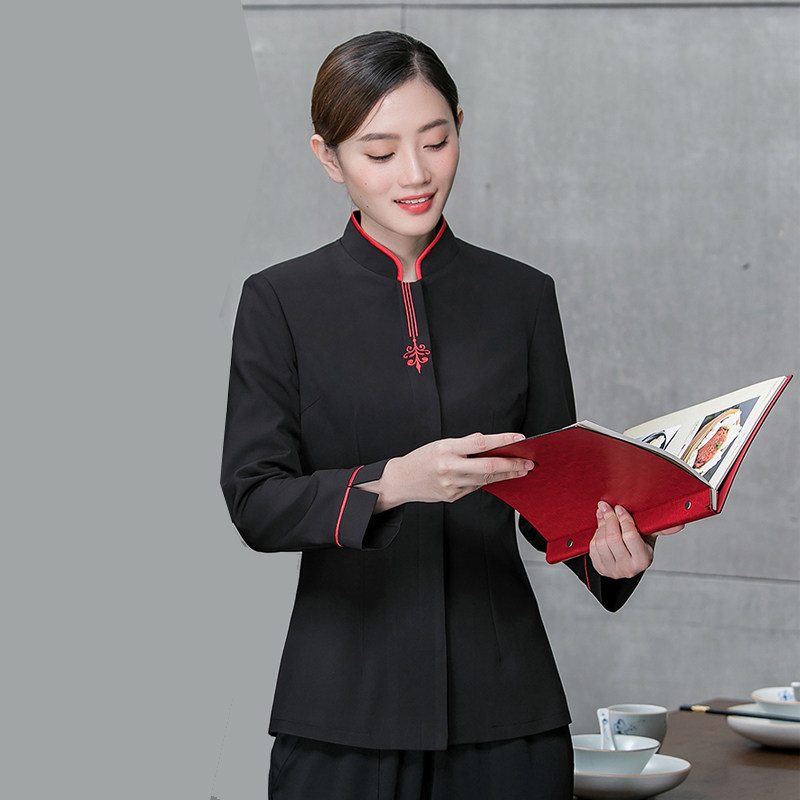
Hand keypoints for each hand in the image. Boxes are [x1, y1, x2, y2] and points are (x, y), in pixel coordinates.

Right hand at [360, 432, 533, 511]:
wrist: (401, 481)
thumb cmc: (422, 459)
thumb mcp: (440, 444)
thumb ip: (465, 443)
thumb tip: (489, 442)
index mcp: (446, 449)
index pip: (480, 443)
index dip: (502, 440)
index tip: (519, 438)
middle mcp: (449, 468)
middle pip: (488, 466)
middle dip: (511, 465)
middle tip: (528, 463)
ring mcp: (451, 485)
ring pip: (485, 479)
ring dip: (506, 475)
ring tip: (521, 470)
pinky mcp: (453, 497)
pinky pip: (476, 487)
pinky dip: (489, 481)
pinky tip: (499, 476)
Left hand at [589, 501, 683, 578]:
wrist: (626, 562)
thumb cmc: (639, 546)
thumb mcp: (650, 538)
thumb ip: (661, 529)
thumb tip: (679, 524)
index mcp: (643, 559)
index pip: (630, 536)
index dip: (623, 519)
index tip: (620, 508)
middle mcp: (627, 568)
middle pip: (613, 538)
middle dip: (609, 519)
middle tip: (607, 507)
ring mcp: (612, 570)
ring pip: (601, 542)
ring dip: (601, 526)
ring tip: (604, 516)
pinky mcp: (600, 568)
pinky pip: (593, 547)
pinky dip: (595, 534)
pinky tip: (600, 527)